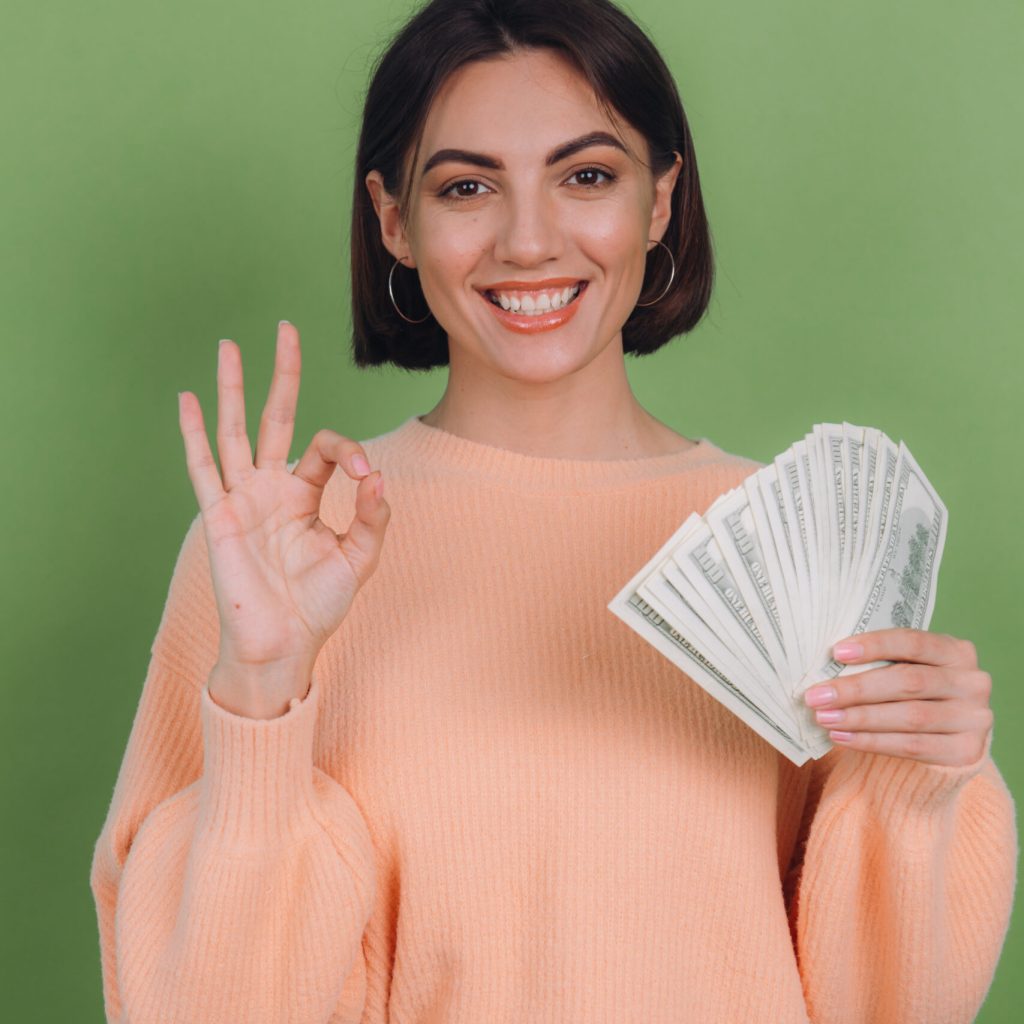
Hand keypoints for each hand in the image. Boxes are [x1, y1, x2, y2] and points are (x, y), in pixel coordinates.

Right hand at [177, 321, 391, 681]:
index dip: (352, 454)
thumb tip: (379, 476)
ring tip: (228, 346)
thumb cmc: (319, 605)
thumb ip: (373, 516)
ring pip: (235, 432)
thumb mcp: (360, 558)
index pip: (328, 448)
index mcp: (305, 495)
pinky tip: (188, 399)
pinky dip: (194, 434)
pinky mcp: (221, 516)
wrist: (284, 644)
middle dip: (282, 375)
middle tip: (285, 329)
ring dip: (233, 389)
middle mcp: (272, 489)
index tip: (370, 482)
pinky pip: (203, 468)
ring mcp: (244, 498)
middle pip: (276, 418)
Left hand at [803, 628, 993, 766]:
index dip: (875, 646)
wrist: (946, 738)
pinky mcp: (966, 751)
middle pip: (908, 682)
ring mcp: (974, 718)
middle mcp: (972, 682)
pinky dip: (871, 742)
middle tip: (816, 695)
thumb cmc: (913, 694)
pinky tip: (842, 738)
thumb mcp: (906, 669)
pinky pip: (912, 746)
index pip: (913, 642)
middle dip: (856, 689)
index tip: (836, 652)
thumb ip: (880, 663)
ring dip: (860, 718)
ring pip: (909, 717)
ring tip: (824, 718)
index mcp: (956, 651)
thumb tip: (826, 664)